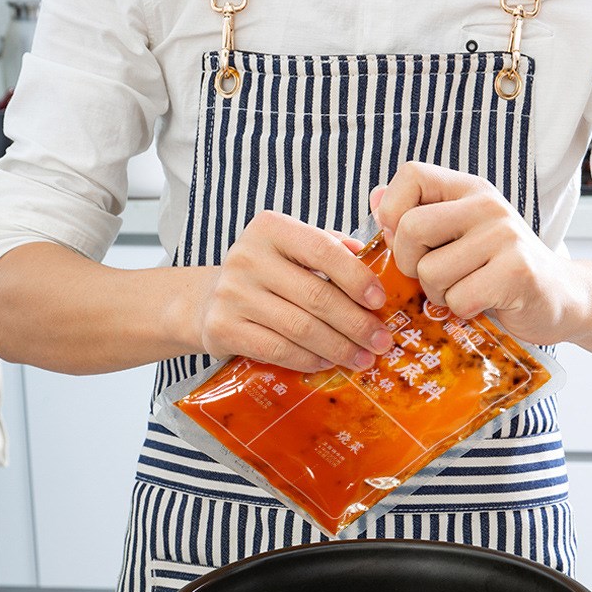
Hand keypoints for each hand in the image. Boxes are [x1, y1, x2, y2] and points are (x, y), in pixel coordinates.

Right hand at [198, 211, 392, 370]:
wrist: (209, 300)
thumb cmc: (268, 274)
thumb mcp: (293, 249)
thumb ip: (331, 246)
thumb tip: (374, 254)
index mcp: (270, 228)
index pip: (323, 249)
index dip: (356, 277)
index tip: (379, 301)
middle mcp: (247, 257)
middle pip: (316, 295)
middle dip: (356, 323)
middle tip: (381, 341)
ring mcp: (232, 294)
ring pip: (300, 327)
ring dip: (339, 347)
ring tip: (363, 358)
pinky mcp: (222, 328)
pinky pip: (277, 350)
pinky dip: (309, 359)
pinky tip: (328, 363)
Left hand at [372, 162, 590, 344]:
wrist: (559, 300)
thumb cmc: (497, 273)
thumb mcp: (457, 240)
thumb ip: (416, 221)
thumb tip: (375, 200)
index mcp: (468, 190)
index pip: (411, 174)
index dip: (393, 210)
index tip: (405, 240)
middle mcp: (486, 205)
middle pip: (410, 227)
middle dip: (409, 264)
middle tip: (435, 278)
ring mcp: (504, 235)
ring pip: (430, 271)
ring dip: (439, 295)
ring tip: (466, 292)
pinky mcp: (517, 271)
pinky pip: (457, 298)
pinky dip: (462, 311)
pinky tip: (483, 305)